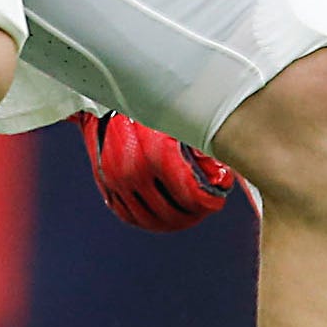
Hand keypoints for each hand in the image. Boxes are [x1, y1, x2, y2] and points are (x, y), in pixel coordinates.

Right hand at [78, 110, 238, 230]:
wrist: (104, 104)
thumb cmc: (146, 112)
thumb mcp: (175, 125)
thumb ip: (196, 148)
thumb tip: (221, 171)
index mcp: (154, 157)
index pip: (188, 195)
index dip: (206, 204)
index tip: (216, 202)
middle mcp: (133, 173)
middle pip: (170, 212)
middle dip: (191, 216)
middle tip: (203, 211)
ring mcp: (117, 183)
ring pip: (148, 219)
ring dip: (170, 222)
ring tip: (184, 218)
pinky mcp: (106, 186)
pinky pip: (127, 214)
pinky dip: (146, 220)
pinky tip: (159, 217)